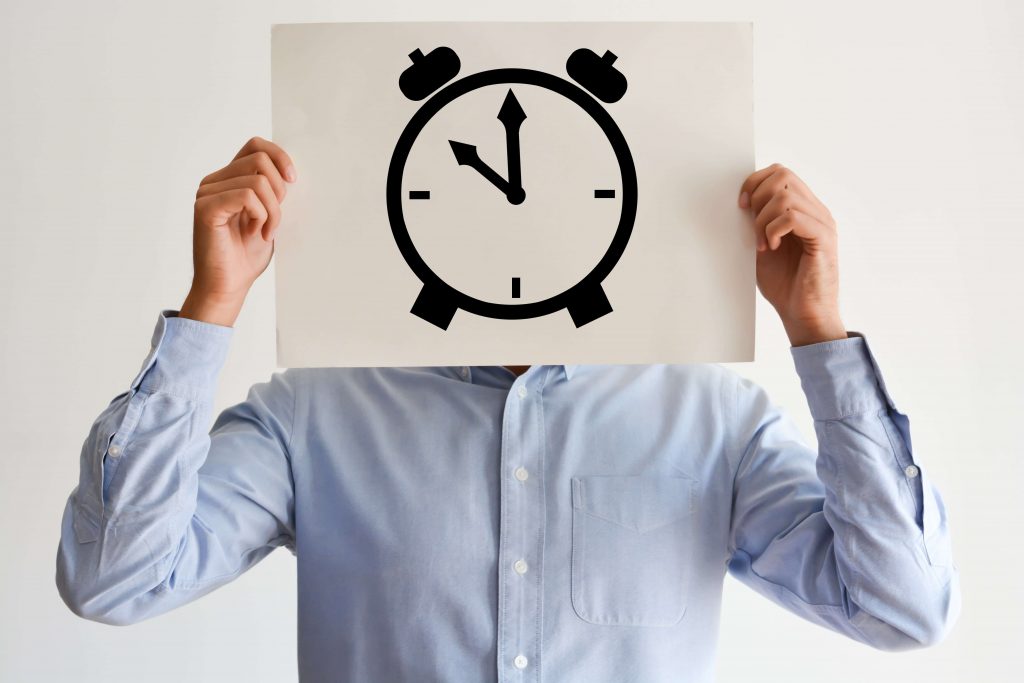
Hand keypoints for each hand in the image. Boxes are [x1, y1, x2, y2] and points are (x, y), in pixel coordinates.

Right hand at [179, 137, 296, 326]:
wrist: (228, 285)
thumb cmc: (246, 255)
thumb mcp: (268, 215)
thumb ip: (272, 191)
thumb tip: (290, 171)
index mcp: (228, 179)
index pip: (256, 146)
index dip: (279, 156)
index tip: (293, 180)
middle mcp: (214, 181)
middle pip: (260, 161)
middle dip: (279, 191)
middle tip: (274, 220)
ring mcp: (207, 193)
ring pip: (257, 181)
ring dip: (273, 210)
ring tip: (265, 231)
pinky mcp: (206, 208)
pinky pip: (246, 196)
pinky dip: (261, 215)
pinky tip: (256, 233)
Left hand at [739, 163, 846, 346]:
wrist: (804, 315)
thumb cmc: (784, 285)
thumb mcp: (762, 246)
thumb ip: (756, 222)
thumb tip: (740, 201)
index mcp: (803, 209)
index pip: (780, 172)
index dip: (754, 182)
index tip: (741, 206)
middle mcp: (816, 211)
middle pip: (783, 174)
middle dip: (758, 197)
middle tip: (751, 226)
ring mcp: (822, 223)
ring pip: (785, 196)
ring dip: (763, 220)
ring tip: (762, 244)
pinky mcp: (824, 239)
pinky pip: (793, 217)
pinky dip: (774, 230)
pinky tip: (771, 248)